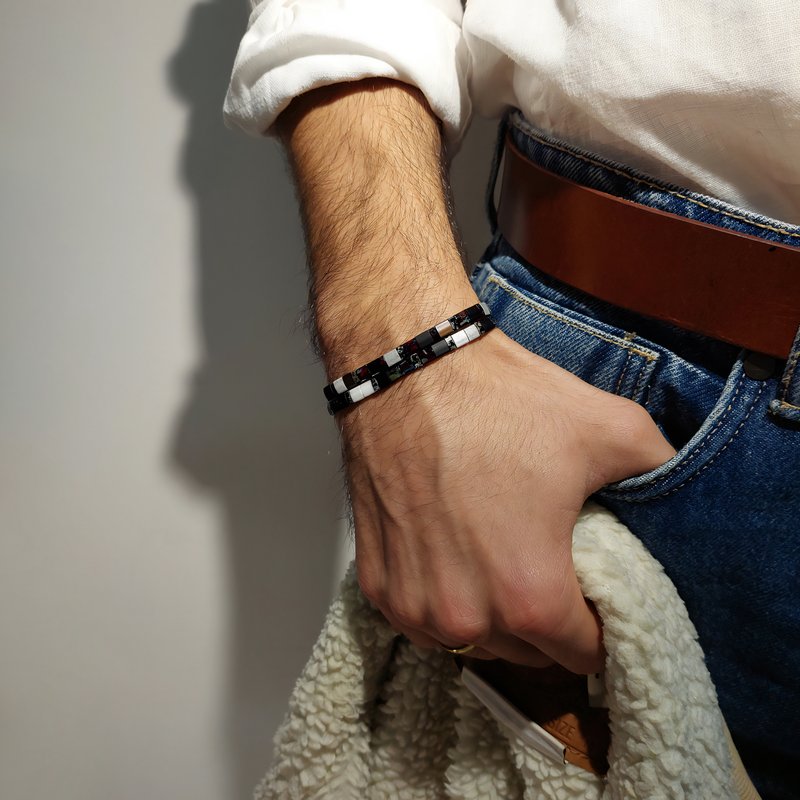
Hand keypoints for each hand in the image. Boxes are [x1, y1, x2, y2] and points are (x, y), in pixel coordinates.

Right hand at [338, 329, 676, 673]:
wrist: (408, 370)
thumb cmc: (497, 402)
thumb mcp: (612, 427)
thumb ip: (664, 473)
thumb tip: (683, 495)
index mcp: (530, 594)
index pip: (585, 653)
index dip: (600, 625)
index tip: (595, 595)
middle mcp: (466, 616)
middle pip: (529, 653)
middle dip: (546, 621)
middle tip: (548, 565)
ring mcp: (414, 604)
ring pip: (473, 642)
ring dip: (492, 617)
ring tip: (498, 561)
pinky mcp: (377, 583)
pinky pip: (423, 620)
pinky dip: (444, 601)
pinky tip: (455, 558)